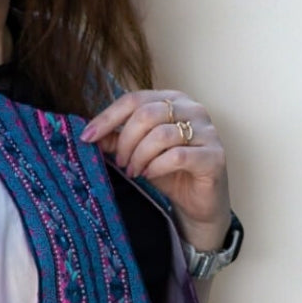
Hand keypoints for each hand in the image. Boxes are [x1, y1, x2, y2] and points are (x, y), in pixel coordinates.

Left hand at [81, 90, 230, 241]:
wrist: (199, 203)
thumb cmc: (171, 172)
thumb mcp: (138, 153)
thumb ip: (117, 140)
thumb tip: (89, 133)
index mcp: (173, 100)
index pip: (134, 99)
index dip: (107, 117)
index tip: (87, 137)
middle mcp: (192, 109)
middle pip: (146, 114)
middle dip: (125, 141)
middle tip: (121, 162)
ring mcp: (207, 131)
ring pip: (161, 135)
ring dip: (140, 156)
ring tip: (135, 171)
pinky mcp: (214, 155)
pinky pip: (177, 156)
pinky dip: (156, 166)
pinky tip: (150, 174)